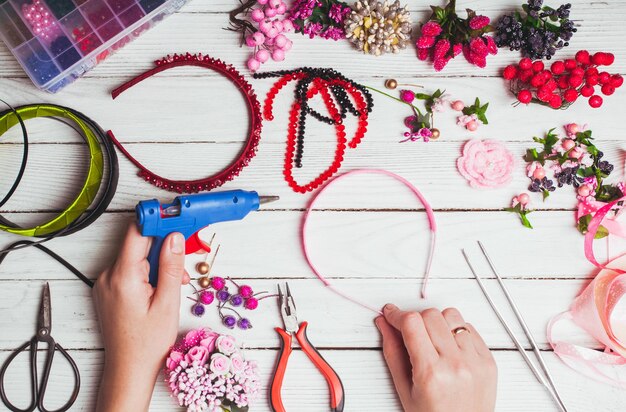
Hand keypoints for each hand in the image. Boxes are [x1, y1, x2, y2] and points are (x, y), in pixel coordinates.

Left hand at [93, 224, 189, 411]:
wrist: (129, 369)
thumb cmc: (148, 343)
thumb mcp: (168, 303)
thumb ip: (171, 267)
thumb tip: (175, 237)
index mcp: (123, 276)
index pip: (137, 232)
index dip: (157, 219)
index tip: (175, 213)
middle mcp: (109, 275)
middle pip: (139, 244)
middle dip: (165, 246)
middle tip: (186, 254)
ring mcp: (106, 283)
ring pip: (137, 257)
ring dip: (158, 262)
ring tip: (174, 284)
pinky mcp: (109, 289)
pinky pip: (130, 270)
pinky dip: (148, 272)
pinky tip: (161, 288)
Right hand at [376, 305, 496, 411]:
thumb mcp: (404, 389)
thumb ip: (392, 352)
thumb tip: (384, 323)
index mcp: (431, 373)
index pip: (412, 323)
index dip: (397, 314)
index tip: (391, 314)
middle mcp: (456, 364)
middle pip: (431, 315)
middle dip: (416, 320)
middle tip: (410, 333)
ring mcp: (476, 361)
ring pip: (452, 316)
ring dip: (437, 323)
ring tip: (433, 341)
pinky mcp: (489, 361)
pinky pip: (470, 328)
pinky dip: (456, 332)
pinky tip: (449, 348)